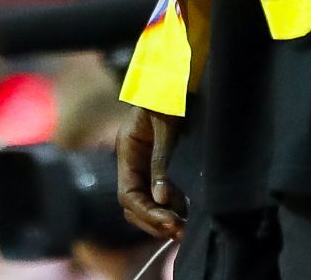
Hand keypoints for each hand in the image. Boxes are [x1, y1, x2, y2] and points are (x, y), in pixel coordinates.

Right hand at [115, 103, 185, 239]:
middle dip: (153, 221)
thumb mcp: (166, 127)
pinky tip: (183, 210)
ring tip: (183, 226)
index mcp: (127, 152)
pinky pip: (157, 193)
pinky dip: (168, 205)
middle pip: (133, 204)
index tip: (169, 222)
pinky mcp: (155, 165)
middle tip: (179, 231)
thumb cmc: (168, 97)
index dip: (146, 212)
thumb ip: (161, 162)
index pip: (127, 195)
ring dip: (161, 217)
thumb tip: (161, 198)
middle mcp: (130, 162)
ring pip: (144, 202)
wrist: (174, 78)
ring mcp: (142, 164)